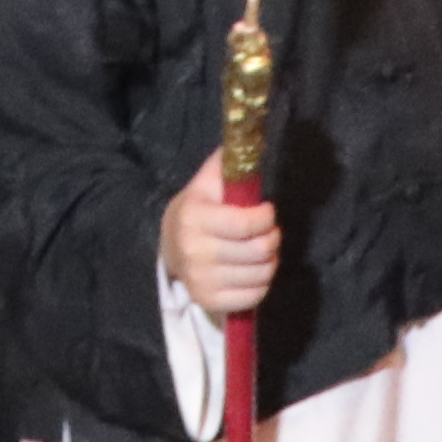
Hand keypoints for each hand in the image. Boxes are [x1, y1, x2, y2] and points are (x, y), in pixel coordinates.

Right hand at [161, 150, 279, 321]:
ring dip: (271, 261)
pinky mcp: (208, 300)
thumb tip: (246, 141)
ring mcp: (201, 280)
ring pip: (259, 275)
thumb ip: (226, 165)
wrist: (169, 248)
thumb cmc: (197, 211)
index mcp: (194, 217)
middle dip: (273, 239)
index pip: (244, 224)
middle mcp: (194, 251)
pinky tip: (255, 271)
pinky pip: (253, 297)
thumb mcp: (206, 183)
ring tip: (264, 251)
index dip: (266, 218)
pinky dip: (262, 284)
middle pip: (257, 251)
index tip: (267, 211)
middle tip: (270, 232)